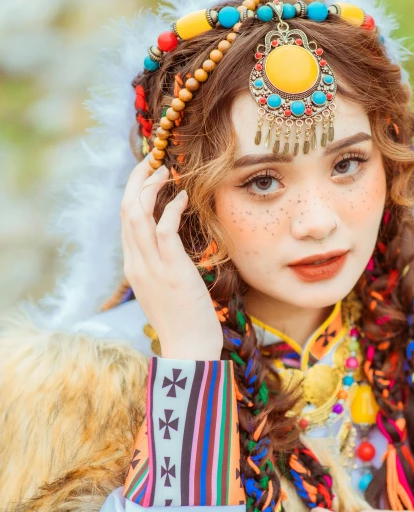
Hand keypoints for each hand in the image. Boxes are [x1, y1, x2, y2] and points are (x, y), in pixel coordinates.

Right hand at [120, 157, 222, 360]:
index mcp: (133, 267)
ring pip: (137, 216)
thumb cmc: (183, 322)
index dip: (134, 192)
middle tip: (152, 160)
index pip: (125, 221)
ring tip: (165, 170)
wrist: (189, 351)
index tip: (148, 175)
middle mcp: (136, 264)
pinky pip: (164, 230)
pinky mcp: (171, 271)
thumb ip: (160, 266)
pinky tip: (183, 197)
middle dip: (136, 181)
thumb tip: (169, 245)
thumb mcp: (164, 290)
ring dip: (150, 188)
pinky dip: (171, 208)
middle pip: (126, 211)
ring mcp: (151, 267)